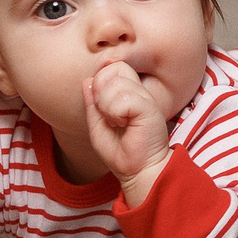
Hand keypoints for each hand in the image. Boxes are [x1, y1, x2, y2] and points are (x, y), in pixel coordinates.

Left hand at [84, 62, 171, 205]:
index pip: (111, 67)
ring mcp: (145, 97)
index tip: (102, 107)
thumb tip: (88, 80)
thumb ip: (92, 103)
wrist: (138, 170)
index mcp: (127, 91)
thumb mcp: (97, 125)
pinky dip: (116, 113)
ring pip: (116, 83)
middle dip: (102, 90)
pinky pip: (123, 98)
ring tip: (117, 121)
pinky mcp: (149, 107)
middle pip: (114, 67)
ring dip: (107, 106)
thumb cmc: (119, 151)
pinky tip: (124, 124)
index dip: (100, 83)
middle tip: (108, 113)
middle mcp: (138, 90)